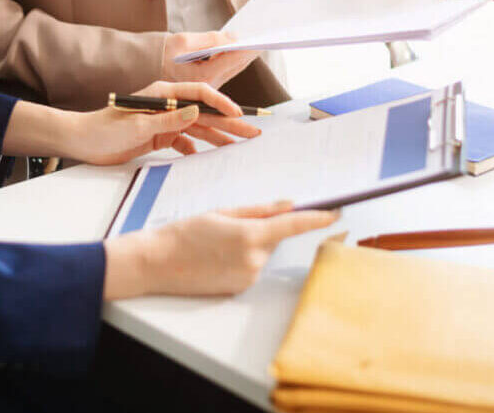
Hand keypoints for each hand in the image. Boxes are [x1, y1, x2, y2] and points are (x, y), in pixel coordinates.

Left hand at [67, 81, 261, 164]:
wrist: (83, 141)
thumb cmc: (104, 128)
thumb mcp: (138, 125)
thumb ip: (168, 119)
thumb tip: (197, 111)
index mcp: (163, 94)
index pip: (200, 94)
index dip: (220, 103)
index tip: (237, 115)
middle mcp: (167, 105)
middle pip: (204, 112)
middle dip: (229, 122)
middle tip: (252, 132)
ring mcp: (164, 121)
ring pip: (198, 129)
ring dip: (218, 137)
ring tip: (239, 145)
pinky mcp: (159, 136)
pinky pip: (184, 142)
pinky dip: (196, 149)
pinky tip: (208, 157)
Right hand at [104, 201, 340, 298]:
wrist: (157, 263)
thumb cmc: (185, 233)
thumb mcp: (222, 212)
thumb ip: (259, 210)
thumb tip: (289, 205)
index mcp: (250, 235)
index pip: (294, 225)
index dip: (318, 218)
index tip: (336, 211)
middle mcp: (254, 260)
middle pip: (275, 238)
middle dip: (263, 229)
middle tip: (230, 226)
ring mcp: (248, 277)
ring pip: (264, 253)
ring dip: (251, 244)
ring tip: (217, 243)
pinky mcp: (240, 288)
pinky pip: (253, 267)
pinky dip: (242, 258)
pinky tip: (217, 257)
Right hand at [162, 31, 258, 87]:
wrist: (145, 69)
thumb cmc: (161, 54)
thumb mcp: (184, 41)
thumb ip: (211, 39)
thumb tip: (234, 38)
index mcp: (202, 76)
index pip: (232, 59)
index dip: (248, 47)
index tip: (262, 39)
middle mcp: (208, 86)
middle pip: (237, 66)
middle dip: (251, 52)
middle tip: (267, 39)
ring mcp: (209, 88)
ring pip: (235, 69)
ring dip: (245, 57)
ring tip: (257, 43)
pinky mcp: (208, 87)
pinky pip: (227, 72)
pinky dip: (236, 60)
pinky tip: (243, 50)